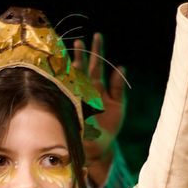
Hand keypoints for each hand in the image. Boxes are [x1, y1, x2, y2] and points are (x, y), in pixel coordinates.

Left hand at [72, 34, 126, 186]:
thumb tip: (70, 127)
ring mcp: (102, 96)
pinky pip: (118, 88)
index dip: (71, 64)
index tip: (66, 50)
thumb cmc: (83, 144)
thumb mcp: (77, 139)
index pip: (73, 77)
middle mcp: (88, 93)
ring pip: (100, 72)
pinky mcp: (116, 103)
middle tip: (82, 38)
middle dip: (85, 53)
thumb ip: (73, 132)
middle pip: (87, 69)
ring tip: (97, 38)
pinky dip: (119, 79)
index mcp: (77, 98)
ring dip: (99, 56)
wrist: (98, 149)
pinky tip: (121, 68)